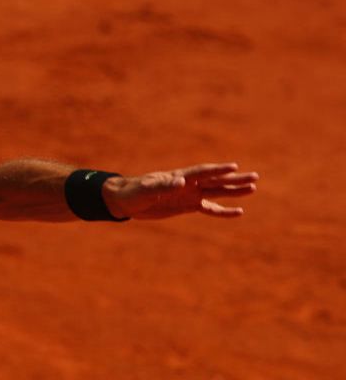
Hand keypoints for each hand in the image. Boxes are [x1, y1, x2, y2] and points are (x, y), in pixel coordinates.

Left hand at [103, 163, 257, 219]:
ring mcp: (189, 195)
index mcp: (178, 176)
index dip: (217, 170)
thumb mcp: (146, 189)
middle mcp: (187, 184)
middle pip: (215, 181)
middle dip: (234, 179)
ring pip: (216, 192)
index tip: (234, 167)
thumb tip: (181, 182)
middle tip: (255, 177)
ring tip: (253, 188)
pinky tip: (238, 212)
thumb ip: (163, 185)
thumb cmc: (132, 192)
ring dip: (233, 191)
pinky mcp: (187, 206)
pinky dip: (223, 211)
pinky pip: (209, 209)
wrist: (124, 201)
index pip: (202, 172)